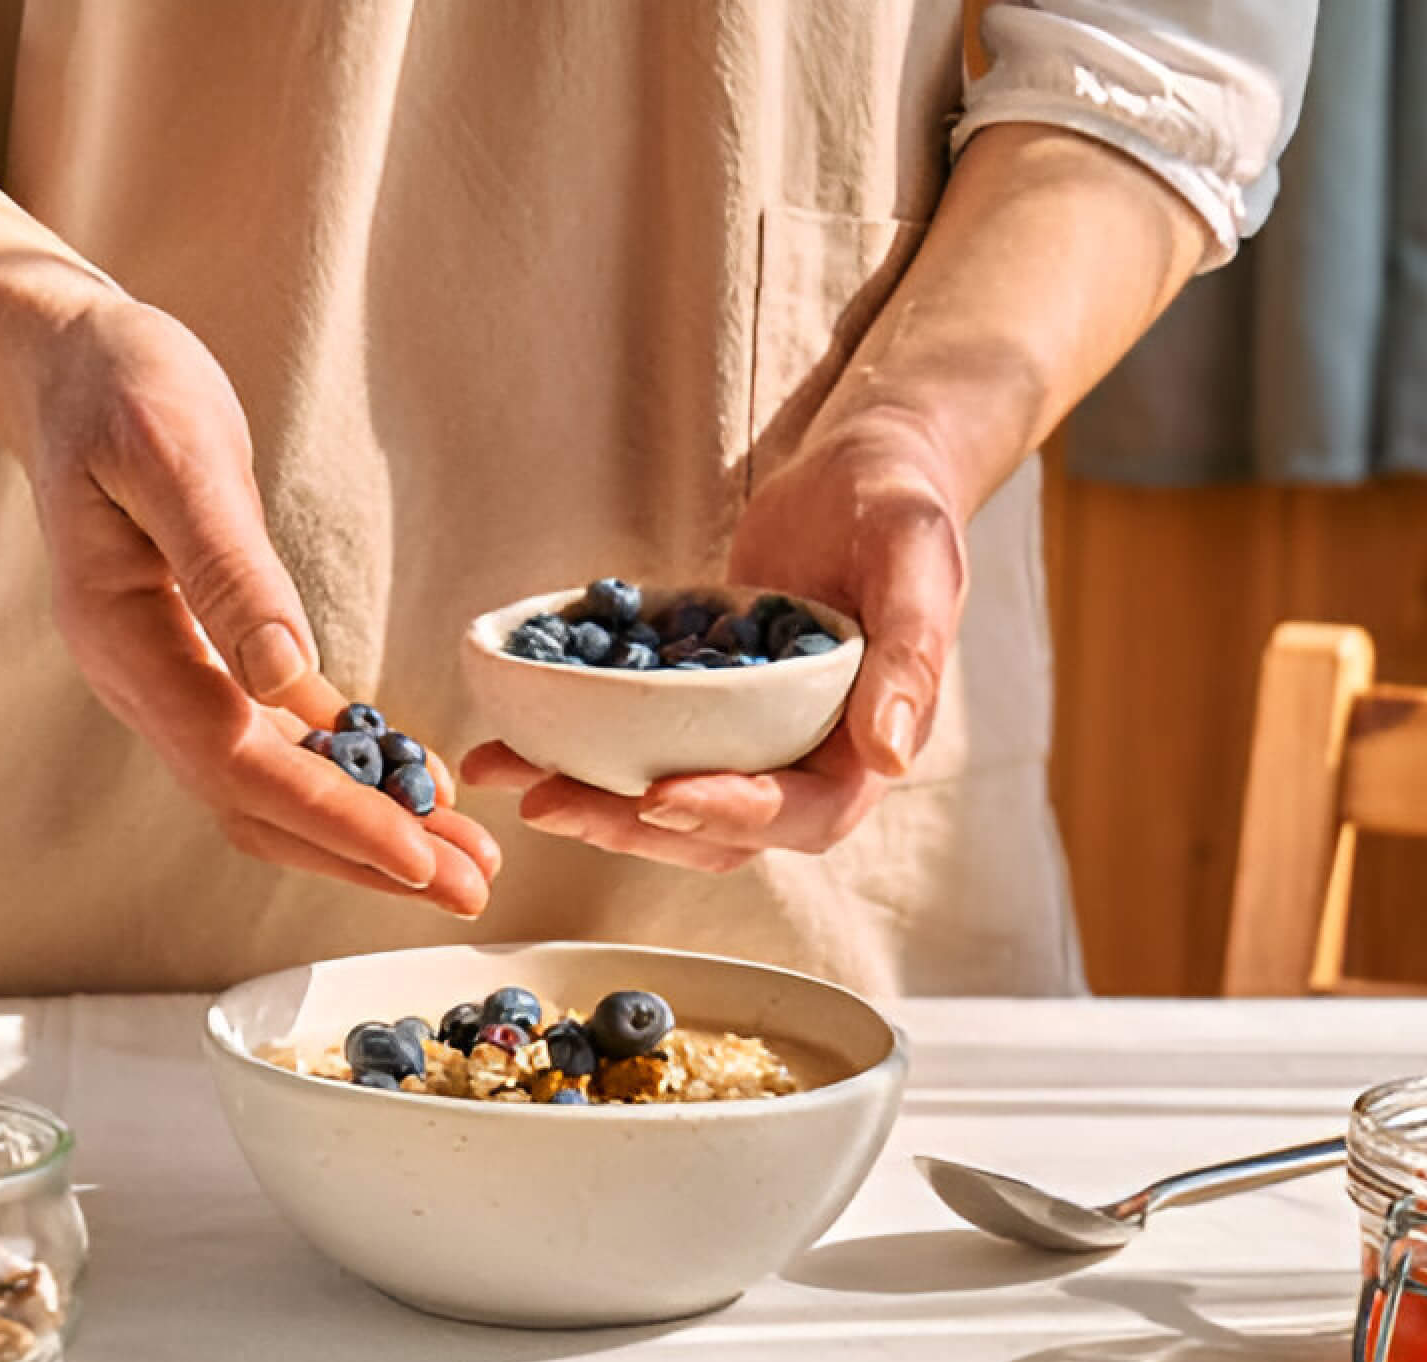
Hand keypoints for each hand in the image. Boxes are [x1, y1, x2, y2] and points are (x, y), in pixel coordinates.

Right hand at [10, 297, 500, 911]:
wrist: (69, 362)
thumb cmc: (119, 386)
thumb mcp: (173, 452)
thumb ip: (225, 567)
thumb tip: (282, 677)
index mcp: (123, 639)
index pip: (234, 761)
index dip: (330, 817)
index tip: (416, 855)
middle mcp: (141, 680)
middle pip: (256, 804)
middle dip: (364, 854)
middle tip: (471, 887)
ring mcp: (172, 676)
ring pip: (271, 789)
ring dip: (364, 830)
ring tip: (462, 859)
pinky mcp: (208, 658)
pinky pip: (281, 742)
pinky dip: (349, 774)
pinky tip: (417, 789)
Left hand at [461, 414, 965, 867]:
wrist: (859, 467)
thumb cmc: (901, 506)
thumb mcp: (917, 564)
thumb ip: (910, 656)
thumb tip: (890, 754)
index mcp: (863, 749)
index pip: (800, 814)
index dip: (730, 816)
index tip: (658, 797)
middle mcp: (803, 760)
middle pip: (716, 830)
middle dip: (630, 825)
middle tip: (549, 801)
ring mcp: (747, 737)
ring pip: (666, 797)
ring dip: (590, 798)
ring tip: (510, 772)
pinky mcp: (699, 703)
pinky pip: (639, 739)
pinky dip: (578, 743)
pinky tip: (512, 732)